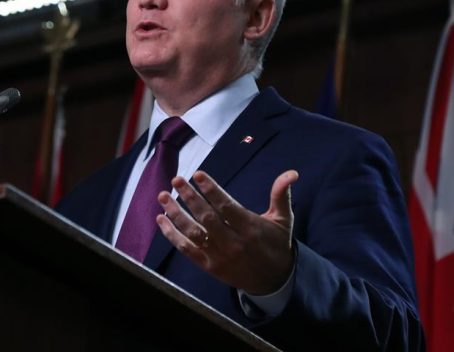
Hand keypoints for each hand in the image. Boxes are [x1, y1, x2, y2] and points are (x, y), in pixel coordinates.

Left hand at [156, 169, 297, 294]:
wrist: (273, 281)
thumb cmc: (276, 244)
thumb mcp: (283, 220)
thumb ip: (281, 194)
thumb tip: (291, 173)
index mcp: (251, 229)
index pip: (227, 207)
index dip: (211, 190)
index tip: (197, 174)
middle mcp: (234, 243)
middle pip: (207, 219)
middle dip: (189, 198)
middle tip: (176, 180)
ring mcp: (220, 257)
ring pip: (194, 234)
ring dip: (176, 214)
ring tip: (163, 196)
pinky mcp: (209, 267)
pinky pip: (187, 250)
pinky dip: (172, 235)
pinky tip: (162, 219)